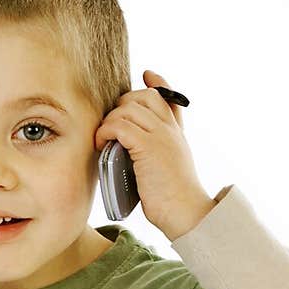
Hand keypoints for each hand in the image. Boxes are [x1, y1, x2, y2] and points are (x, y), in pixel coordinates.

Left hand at [94, 69, 214, 237]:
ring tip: (103, 138)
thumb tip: (132, 154)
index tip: (147, 75)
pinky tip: (101, 143)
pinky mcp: (148, 147)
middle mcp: (170, 129)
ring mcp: (160, 136)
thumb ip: (156, 155)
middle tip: (112, 126)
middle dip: (122, 104)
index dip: (157, 83)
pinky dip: (106, 131)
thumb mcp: (169, 170)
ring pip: (129, 107)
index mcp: (177, 134)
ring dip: (110, 120)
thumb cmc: (174, 200)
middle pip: (145, 95)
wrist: (187, 213)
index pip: (170, 97)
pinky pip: (120, 125)